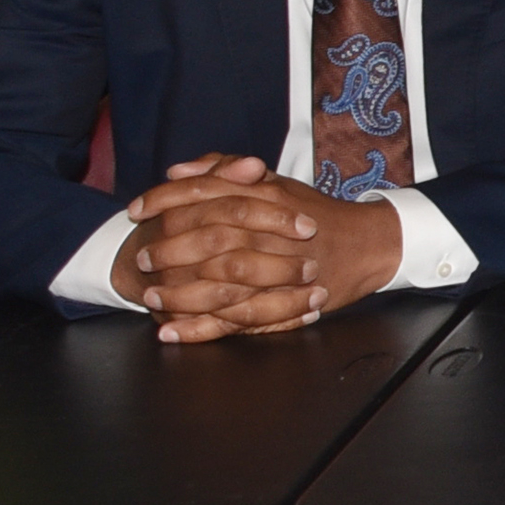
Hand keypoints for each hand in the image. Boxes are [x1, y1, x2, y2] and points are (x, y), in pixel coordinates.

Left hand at [111, 154, 403, 340]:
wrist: (368, 244)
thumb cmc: (314, 213)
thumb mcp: (274, 183)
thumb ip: (225, 171)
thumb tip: (178, 172)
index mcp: (266, 197)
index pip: (206, 193)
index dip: (166, 200)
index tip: (136, 211)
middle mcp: (271, 232)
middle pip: (210, 240)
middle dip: (169, 251)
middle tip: (141, 260)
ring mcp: (279, 271)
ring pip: (220, 285)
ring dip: (179, 295)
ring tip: (150, 299)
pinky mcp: (284, 303)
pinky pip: (236, 320)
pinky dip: (200, 330)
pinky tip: (172, 333)